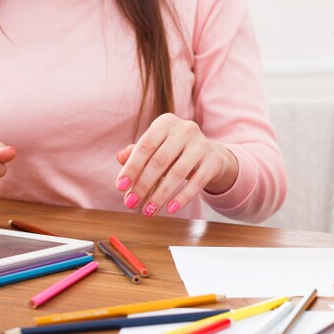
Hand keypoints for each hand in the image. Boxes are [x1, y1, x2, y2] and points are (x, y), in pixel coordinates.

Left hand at [115, 113, 237, 216]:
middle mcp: (185, 129)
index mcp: (166, 122)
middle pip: (160, 160)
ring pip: (177, 173)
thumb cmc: (174, 152)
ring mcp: (202, 144)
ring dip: (160, 195)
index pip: (145, 146)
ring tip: (148, 211)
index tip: (120, 187)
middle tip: (131, 203)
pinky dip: (182, 197)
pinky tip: (170, 209)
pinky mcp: (214, 161)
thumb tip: (119, 158)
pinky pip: (197, 182)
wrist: (209, 155)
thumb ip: (136, 153)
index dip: (131, 167)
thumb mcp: (155, 149)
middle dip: (143, 185)